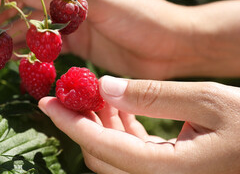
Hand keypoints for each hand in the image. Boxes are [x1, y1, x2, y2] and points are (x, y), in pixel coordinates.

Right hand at [0, 0, 239, 78]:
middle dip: (6, 16)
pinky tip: (16, 57)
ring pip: (37, 25)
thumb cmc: (139, 14)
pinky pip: (50, 44)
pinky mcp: (78, 41)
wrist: (169, 47)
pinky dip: (34, 50)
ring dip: (15, 35)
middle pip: (31, 3)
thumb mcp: (97, 0)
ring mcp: (74, 19)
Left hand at [39, 76, 239, 173]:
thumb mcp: (207, 101)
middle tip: (70, 91)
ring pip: (113, 153)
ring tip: (94, 92)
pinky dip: (119, 128)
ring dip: (99, 123)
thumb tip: (104, 87)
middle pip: (100, 155)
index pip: (100, 147)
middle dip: (80, 121)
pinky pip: (131, 152)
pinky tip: (118, 105)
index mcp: (165, 170)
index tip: (46, 102)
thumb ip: (152, 96)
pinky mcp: (167, 169)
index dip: (69, 123)